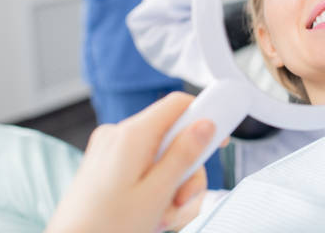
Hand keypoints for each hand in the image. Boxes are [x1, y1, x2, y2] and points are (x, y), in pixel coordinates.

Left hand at [45, 92, 215, 232]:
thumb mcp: (156, 193)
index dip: (204, 116)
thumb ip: (183, 155)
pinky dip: (154, 189)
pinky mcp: (106, 165)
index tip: (217, 140)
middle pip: (173, 137)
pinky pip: (144, 167)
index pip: (178, 104)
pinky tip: (150, 214)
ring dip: (171, 187)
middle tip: (182, 200)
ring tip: (162, 216)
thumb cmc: (106, 227)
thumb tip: (206, 124)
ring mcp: (110, 150)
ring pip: (161, 157)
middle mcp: (119, 135)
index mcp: (131, 135)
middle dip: (186, 171)